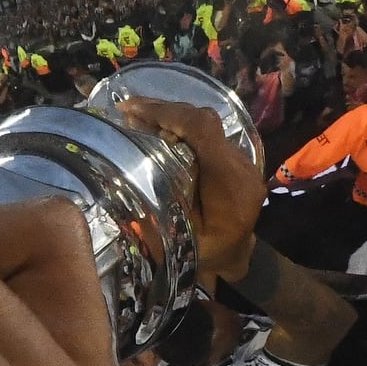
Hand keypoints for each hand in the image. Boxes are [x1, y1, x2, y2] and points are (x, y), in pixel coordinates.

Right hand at [118, 94, 258, 283]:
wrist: (238, 256)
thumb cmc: (206, 254)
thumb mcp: (181, 243)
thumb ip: (161, 215)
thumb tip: (124, 183)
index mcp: (230, 184)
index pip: (203, 131)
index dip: (168, 115)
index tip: (133, 112)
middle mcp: (240, 165)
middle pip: (204, 120)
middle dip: (164, 111)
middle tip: (127, 109)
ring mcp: (242, 159)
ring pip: (206, 122)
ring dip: (171, 115)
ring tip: (136, 112)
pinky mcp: (235, 157)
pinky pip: (209, 132)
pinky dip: (181, 124)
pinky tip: (156, 124)